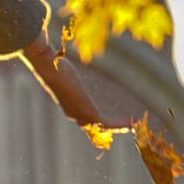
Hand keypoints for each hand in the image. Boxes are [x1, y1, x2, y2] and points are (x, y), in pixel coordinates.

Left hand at [25, 40, 145, 131]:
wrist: (49, 67)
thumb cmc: (55, 64)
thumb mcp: (66, 69)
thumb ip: (69, 69)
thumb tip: (64, 56)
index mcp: (69, 105)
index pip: (86, 118)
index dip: (99, 120)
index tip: (111, 117)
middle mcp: (74, 113)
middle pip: (96, 127)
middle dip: (112, 127)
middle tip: (128, 124)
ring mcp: (81, 115)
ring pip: (103, 127)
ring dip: (119, 126)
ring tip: (134, 124)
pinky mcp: (88, 112)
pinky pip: (107, 123)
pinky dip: (120, 123)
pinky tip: (132, 121)